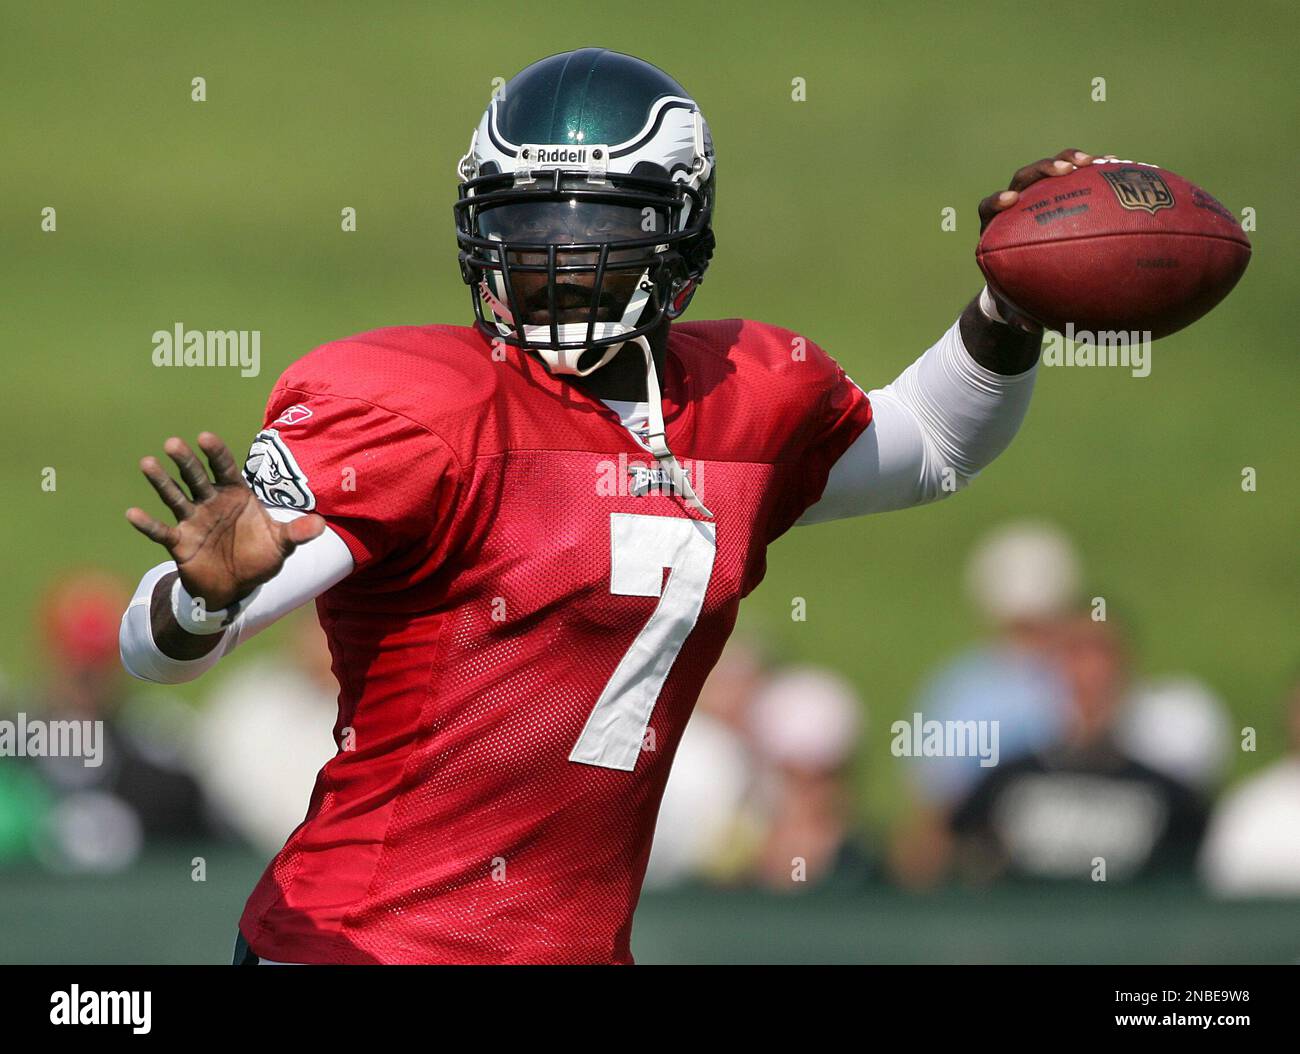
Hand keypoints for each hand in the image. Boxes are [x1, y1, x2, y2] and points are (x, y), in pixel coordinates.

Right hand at [126, 432, 324, 610]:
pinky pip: (161, 531)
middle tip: (173, 443)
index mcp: (236, 495)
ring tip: (147, 463)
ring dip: (161, 482)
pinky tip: (133, 513)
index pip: (225, 468)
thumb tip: (322, 525)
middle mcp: (211, 502)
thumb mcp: (282, 545)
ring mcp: (193, 521)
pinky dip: (148, 524)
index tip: (205, 438)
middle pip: (196, 477)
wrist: (237, 586)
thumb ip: (298, 533)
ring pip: (175, 497)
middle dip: (186, 461)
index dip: (215, 453)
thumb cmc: (259, 557)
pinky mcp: (179, 542)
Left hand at [977, 147, 1115, 329]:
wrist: (1021, 277)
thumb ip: (1018, 315)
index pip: (989, 206)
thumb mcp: (1013, 306)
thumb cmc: (1013, 292)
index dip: (997, 200)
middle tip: (1065, 172)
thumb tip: (1030, 328)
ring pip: (1055, 170)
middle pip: (1025, 177)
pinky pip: (1082, 179)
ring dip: (1074, 161)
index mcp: (996, 228)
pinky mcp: (1063, 193)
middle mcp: (1016, 205)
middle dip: (1044, 169)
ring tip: (1098, 162)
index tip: (1010, 201)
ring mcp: (1040, 196)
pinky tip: (1125, 172)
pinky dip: (1100, 174)